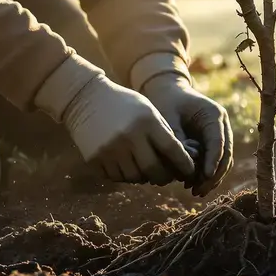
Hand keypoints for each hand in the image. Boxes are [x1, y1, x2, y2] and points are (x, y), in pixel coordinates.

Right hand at [62, 76, 195, 184]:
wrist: (85, 98)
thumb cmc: (124, 104)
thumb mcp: (148, 111)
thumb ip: (163, 133)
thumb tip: (181, 162)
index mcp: (146, 122)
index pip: (173, 151)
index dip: (184, 164)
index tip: (190, 170)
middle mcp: (128, 137)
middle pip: (154, 171)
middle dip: (164, 177)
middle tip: (166, 177)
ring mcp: (110, 149)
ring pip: (135, 178)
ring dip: (143, 177)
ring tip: (145, 169)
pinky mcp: (95, 159)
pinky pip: (116, 177)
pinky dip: (125, 175)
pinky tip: (127, 165)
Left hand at [141, 74, 232, 195]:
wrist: (168, 93)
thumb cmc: (166, 102)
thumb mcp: (168, 118)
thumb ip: (178, 139)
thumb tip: (187, 165)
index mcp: (214, 115)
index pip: (218, 141)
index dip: (213, 161)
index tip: (205, 176)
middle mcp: (222, 126)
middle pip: (225, 155)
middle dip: (213, 176)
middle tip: (198, 191)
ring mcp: (220, 135)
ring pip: (223, 162)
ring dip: (211, 179)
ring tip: (195, 192)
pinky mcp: (212, 143)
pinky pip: (214, 162)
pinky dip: (205, 175)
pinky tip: (192, 185)